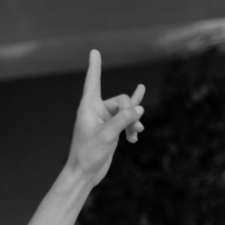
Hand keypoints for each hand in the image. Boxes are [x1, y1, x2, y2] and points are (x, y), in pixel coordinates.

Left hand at [65, 50, 145, 185]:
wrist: (84, 174)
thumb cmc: (88, 154)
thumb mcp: (107, 136)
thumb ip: (123, 120)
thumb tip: (140, 109)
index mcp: (88, 107)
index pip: (93, 81)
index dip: (95, 66)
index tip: (94, 51)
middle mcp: (95, 111)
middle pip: (122, 100)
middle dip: (131, 113)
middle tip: (133, 129)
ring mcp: (104, 120)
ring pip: (127, 111)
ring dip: (133, 121)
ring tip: (136, 134)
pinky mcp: (111, 130)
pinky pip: (126, 120)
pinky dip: (133, 126)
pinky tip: (137, 134)